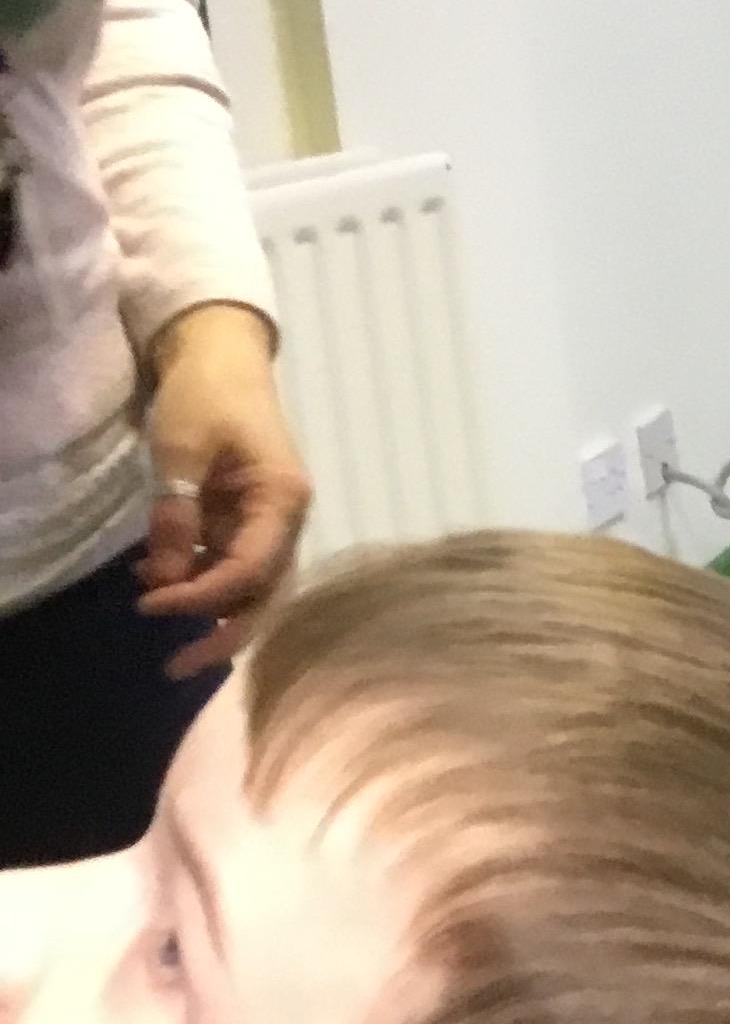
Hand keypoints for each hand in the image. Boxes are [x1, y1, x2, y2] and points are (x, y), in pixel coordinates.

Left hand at [137, 305, 312, 677]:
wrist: (220, 355)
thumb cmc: (207, 394)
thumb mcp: (182, 448)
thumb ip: (178, 513)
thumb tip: (167, 579)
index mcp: (284, 501)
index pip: (251, 569)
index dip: (203, 596)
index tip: (151, 606)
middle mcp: (287, 520)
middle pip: (266, 593)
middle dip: (223, 633)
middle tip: (176, 668)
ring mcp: (269, 520)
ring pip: (248, 584)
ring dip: (203, 603)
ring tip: (149, 604)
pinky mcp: (248, 517)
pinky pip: (228, 561)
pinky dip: (194, 575)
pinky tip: (152, 572)